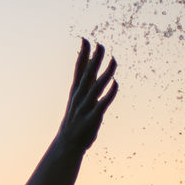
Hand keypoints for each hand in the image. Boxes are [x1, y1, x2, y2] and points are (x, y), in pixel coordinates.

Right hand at [57, 38, 117, 152]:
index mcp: (75, 91)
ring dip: (105, 73)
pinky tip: (115, 83)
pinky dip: (109, 93)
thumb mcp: (78, 99)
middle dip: (94, 59)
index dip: (82, 54)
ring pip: (96, 87)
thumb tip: (90, 68)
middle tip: (100, 44)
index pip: (78, 69)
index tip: (86, 40)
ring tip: (113, 60)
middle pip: (87, 74)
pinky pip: (102, 103)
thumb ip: (85, 83)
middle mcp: (79, 97)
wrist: (68, 144)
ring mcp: (85, 107)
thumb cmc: (75, 120)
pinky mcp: (93, 118)